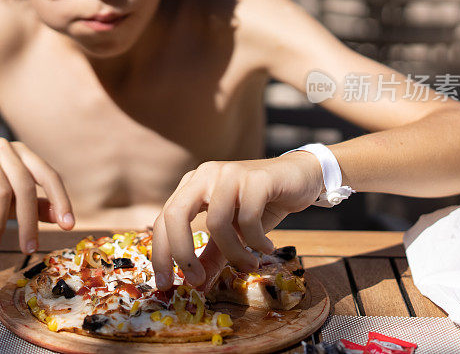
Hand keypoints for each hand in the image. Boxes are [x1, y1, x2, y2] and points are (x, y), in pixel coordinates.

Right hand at [0, 138, 73, 252]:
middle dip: (28, 221)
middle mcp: (3, 148)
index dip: (60, 200)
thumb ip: (36, 207)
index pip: (48, 175)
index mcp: (21, 153)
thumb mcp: (11, 204)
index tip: (69, 226)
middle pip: (24, 185)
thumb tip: (62, 218)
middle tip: (28, 248)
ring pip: (0, 190)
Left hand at [151, 152, 321, 289]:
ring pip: (217, 221)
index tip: (164, 284)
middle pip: (176, 214)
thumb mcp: (233, 233)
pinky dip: (256, 240)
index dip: (160, 253)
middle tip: (195, 281)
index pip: (164, 219)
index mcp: (192, 186)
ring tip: (249, 265)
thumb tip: (198, 285)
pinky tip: (267, 247)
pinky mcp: (256, 178)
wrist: (299, 178)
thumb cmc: (260, 206)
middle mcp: (205, 175)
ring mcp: (229, 173)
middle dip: (182, 252)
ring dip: (233, 252)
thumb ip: (213, 254)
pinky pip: (248, 217)